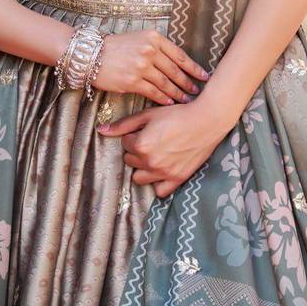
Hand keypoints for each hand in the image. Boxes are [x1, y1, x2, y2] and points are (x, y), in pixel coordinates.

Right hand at [92, 29, 208, 105]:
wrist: (91, 54)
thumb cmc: (115, 46)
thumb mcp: (138, 38)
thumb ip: (156, 48)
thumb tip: (175, 63)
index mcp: (154, 38)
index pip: (179, 55)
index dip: (193, 67)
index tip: (204, 75)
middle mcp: (149, 50)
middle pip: (175, 70)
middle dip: (188, 82)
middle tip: (198, 91)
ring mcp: (141, 66)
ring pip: (166, 83)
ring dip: (178, 92)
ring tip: (186, 99)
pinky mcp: (132, 81)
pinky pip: (153, 92)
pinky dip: (163, 98)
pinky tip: (170, 102)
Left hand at [97, 101, 226, 197]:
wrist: (206, 121)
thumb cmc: (177, 114)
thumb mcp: (148, 115)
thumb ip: (123, 124)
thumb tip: (101, 130)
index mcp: (141, 145)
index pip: (124, 144)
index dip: (133, 135)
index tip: (146, 129)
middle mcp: (150, 162)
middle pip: (130, 160)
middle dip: (136, 151)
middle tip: (152, 140)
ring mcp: (164, 173)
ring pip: (139, 178)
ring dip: (143, 167)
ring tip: (155, 154)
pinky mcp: (177, 180)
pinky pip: (159, 191)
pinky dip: (157, 182)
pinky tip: (162, 169)